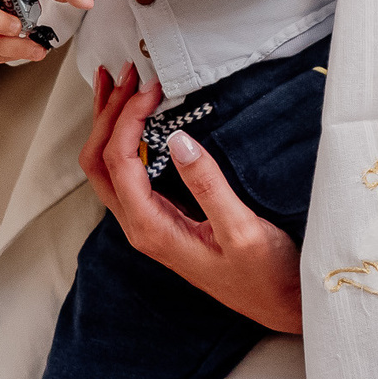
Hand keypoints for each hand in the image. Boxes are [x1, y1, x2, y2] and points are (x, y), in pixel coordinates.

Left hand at [78, 64, 302, 332]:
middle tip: (127, 73)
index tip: (153, 86)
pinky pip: (125, 174)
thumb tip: (178, 137)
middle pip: (98, 162)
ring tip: (118, 84)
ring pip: (106, 167)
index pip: (119, 161)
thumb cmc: (265, 274)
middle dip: (106, 114)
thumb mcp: (242, 229)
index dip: (127, 117)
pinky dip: (123, 139)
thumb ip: (208, 185)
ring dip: (109, 124)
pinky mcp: (160, 218)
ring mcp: (147, 223)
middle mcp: (140, 227)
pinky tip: (136, 119)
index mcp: (152, 228)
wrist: (279, 305)